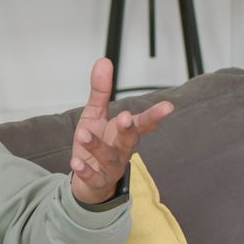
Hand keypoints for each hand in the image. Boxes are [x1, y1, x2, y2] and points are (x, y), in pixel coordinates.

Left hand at [70, 58, 173, 204]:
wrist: (88, 181)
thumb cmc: (96, 145)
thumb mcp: (95, 115)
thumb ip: (101, 91)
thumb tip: (104, 61)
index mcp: (124, 133)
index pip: (142, 122)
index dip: (155, 115)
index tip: (167, 106)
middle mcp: (122, 150)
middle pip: (131, 140)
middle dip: (129, 129)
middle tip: (125, 117)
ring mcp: (110, 167)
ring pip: (109, 157)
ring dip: (97, 146)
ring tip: (83, 134)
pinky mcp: (96, 181)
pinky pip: (93, 177)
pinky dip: (85, 171)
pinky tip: (76, 162)